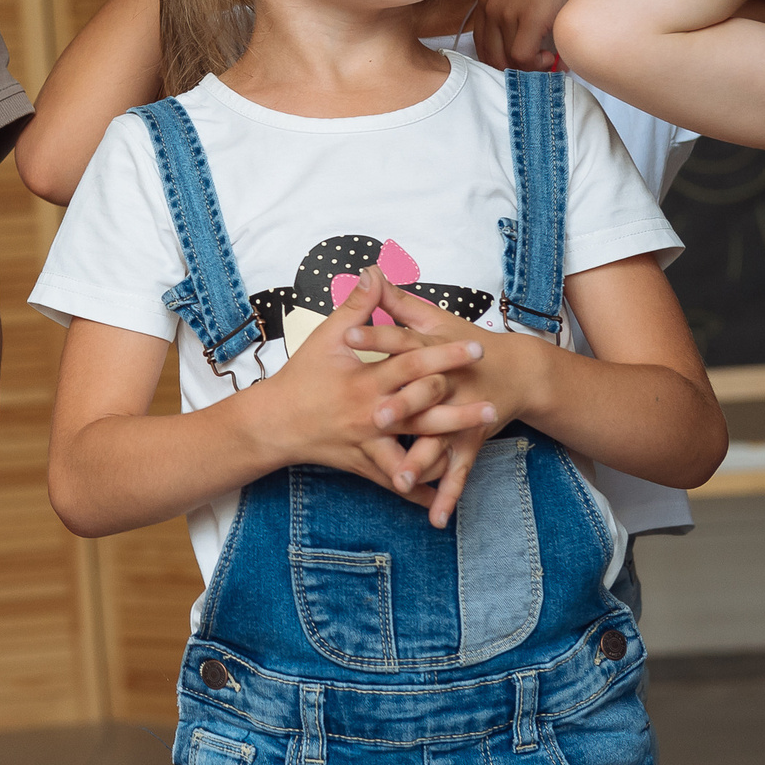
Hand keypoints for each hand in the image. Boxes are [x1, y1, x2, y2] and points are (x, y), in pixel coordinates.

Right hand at [242, 267, 483, 506]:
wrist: (274, 424)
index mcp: (364, 381)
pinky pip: (397, 482)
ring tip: (470, 452)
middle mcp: (370, 414)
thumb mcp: (325, 336)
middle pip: (421, 412)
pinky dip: (421, 489)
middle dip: (457, 409)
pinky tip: (444, 494)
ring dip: (447, 451)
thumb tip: (374, 270)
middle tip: (490, 401)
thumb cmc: (301, 377)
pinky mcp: (366, 465)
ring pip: (414, 452)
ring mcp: (369, 443)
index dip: (445, 355)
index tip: (476, 348)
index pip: (411, 365)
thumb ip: (355, 304)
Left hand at [340, 271, 549, 527]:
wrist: (518, 372)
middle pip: (423, 393)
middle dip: (401, 405)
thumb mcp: (433, 318)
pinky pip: (459, 470)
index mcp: (435, 350)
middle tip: (374, 416)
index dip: (376, 333)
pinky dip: (448, 495)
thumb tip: (370, 272)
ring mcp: (463, 415)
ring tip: (401, 478)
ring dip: (422, 459)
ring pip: (440, 439)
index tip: (347, 332)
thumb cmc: (466, 343)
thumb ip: (398, 300)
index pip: (401, 339)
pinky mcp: (472, 441)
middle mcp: (449, 383)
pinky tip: (434, 517)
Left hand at [472, 0, 599, 69]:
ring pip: (508, 60)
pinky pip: (523, 58)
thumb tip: (530, 48)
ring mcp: (506, 11)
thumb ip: (520, 14)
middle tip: (538, 68)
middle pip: (491, 57)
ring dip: (531, 68)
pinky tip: (553, 56)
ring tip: (551, 60)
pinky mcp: (528, 17)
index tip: (523, 63)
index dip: (503, 60)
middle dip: (515, 69)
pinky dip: (538, 65)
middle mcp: (490, 5)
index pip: (482, 44)